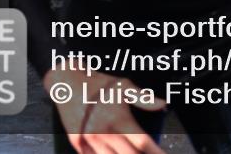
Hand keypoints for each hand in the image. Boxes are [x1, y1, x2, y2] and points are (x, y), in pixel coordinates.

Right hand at [43, 68, 165, 153]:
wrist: (67, 82)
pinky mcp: (78, 144)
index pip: (143, 142)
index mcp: (119, 120)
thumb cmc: (98, 84)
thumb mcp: (123, 86)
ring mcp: (90, 141)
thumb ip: (143, 98)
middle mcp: (105, 133)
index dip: (156, 152)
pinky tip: (114, 153)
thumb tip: (163, 104)